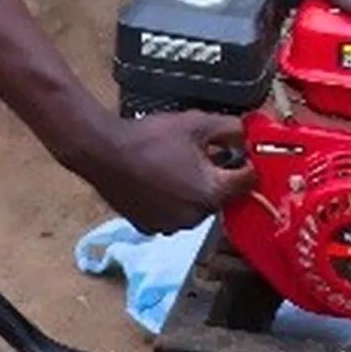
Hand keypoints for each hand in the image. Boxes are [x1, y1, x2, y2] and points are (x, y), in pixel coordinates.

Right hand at [82, 111, 254, 234]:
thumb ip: (230, 129)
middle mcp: (194, 217)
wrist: (104, 152)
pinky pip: (172, 214)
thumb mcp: (197, 124)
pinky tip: (159, 180)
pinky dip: (171, 201)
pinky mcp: (149, 227)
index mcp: (211, 193)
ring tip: (175, 165)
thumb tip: (245, 136)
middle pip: (219, 196)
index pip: (246, 182)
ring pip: (195, 207)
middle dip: (215, 176)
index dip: (245, 164)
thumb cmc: (149, 139)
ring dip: (193, 190)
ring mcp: (170, 226)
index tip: (237, 153)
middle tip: (200, 154)